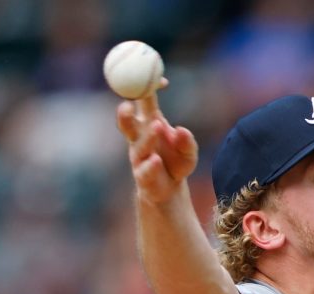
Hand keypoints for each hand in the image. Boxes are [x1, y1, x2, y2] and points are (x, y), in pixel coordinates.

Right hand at [115, 82, 198, 205]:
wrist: (170, 191)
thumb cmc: (176, 163)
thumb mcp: (188, 152)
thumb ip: (188, 142)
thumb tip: (181, 131)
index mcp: (149, 123)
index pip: (144, 100)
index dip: (149, 88)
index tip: (163, 82)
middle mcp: (139, 138)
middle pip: (127, 121)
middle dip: (124, 112)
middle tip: (128, 104)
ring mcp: (139, 156)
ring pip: (138, 144)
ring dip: (148, 135)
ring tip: (159, 126)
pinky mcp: (142, 176)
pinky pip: (144, 169)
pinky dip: (150, 165)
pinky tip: (156, 161)